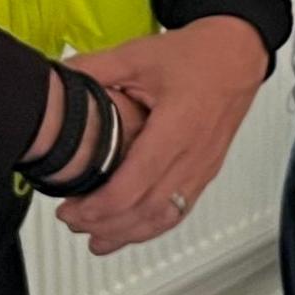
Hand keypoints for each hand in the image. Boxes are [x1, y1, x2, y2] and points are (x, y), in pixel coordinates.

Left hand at [48, 16, 270, 256]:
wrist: (238, 55)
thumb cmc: (198, 55)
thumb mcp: (139, 55)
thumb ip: (95, 68)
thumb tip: (56, 77)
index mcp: (175, 128)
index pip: (134, 185)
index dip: (98, 207)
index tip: (69, 207)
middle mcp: (193, 156)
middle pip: (147, 211)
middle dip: (105, 225)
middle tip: (73, 222)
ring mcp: (202, 168)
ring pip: (165, 218)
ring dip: (128, 235)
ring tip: (96, 240)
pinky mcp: (206, 173)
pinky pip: (179, 210)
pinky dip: (151, 227)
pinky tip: (130, 232)